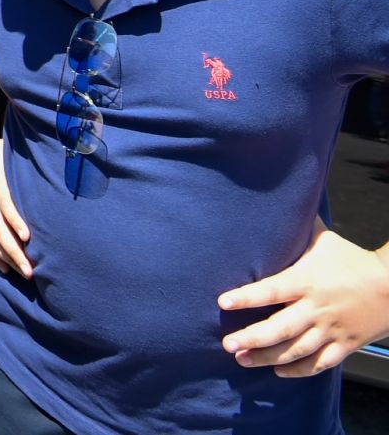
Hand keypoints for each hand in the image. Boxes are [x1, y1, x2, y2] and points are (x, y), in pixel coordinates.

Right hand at [0, 136, 30, 277]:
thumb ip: (32, 160)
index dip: (16, 221)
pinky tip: (3, 267)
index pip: (6, 205)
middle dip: (15, 251)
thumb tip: (60, 161)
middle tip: (31, 270)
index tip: (28, 237)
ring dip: (6, 257)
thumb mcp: (11, 152)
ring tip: (23, 273)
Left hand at [219, 222, 388, 376]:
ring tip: (243, 360)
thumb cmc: (353, 259)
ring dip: (267, 357)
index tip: (222, 303)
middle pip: (279, 328)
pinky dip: (299, 370)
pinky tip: (279, 371)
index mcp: (306, 281)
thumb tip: (278, 206)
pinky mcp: (345, 345)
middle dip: (251, 338)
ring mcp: (331, 329)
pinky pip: (320, 363)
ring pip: (296, 350)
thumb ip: (298, 230)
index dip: (246, 298)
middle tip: (227, 344)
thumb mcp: (324, 240)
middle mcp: (316, 308)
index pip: (270, 291)